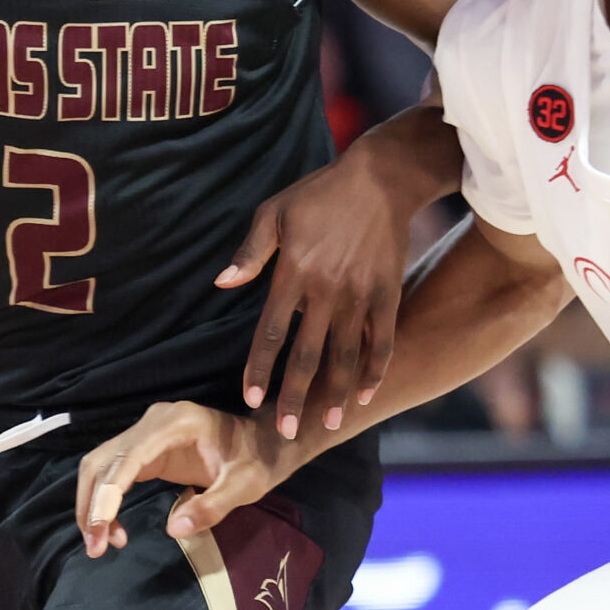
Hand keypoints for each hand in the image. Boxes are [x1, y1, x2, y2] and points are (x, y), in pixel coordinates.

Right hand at [75, 402, 287, 557]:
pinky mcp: (146, 447)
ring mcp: (147, 432)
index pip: (129, 456)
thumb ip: (213, 505)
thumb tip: (174, 529)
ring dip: (93, 504)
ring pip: (101, 465)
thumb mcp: (245, 485)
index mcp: (177, 423)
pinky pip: (113, 472)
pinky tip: (113, 527)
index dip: (108, 494)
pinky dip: (105, 500)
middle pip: (104, 459)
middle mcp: (154, 421)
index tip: (100, 531)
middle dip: (93, 505)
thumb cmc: (258, 461)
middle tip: (96, 548)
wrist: (265, 442)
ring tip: (101, 544)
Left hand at [220, 151, 415, 442]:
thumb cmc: (319, 194)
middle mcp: (326, 289)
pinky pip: (381, 341)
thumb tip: (222, 284)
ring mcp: (360, 294)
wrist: (381, 179)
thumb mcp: (274, 212)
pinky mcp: (387, 293)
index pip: (271, 332)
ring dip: (336, 394)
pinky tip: (366, 395)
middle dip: (295, 396)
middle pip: (307, 355)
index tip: (252, 398)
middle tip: (286, 431)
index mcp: (293, 272)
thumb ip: (250, 252)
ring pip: (346, 356)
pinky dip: (374, 371)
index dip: (260, 368)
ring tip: (329, 423)